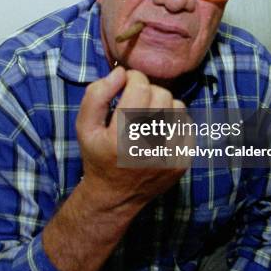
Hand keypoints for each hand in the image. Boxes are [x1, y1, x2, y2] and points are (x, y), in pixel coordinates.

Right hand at [76, 67, 187, 208]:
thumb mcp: (84, 126)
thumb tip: (121, 73)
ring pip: (177, 107)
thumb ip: (96, 94)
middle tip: (136, 102)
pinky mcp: (182, 163)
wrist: (116, 196)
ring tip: (148, 117)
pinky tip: (159, 131)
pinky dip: (174, 121)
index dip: (134, 78)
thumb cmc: (98, 155)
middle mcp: (148, 149)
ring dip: (163, 105)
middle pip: (162, 95)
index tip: (127, 83)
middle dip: (148, 91)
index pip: (140, 88)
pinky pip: (187, 125)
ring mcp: (169, 157)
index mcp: (121, 139)